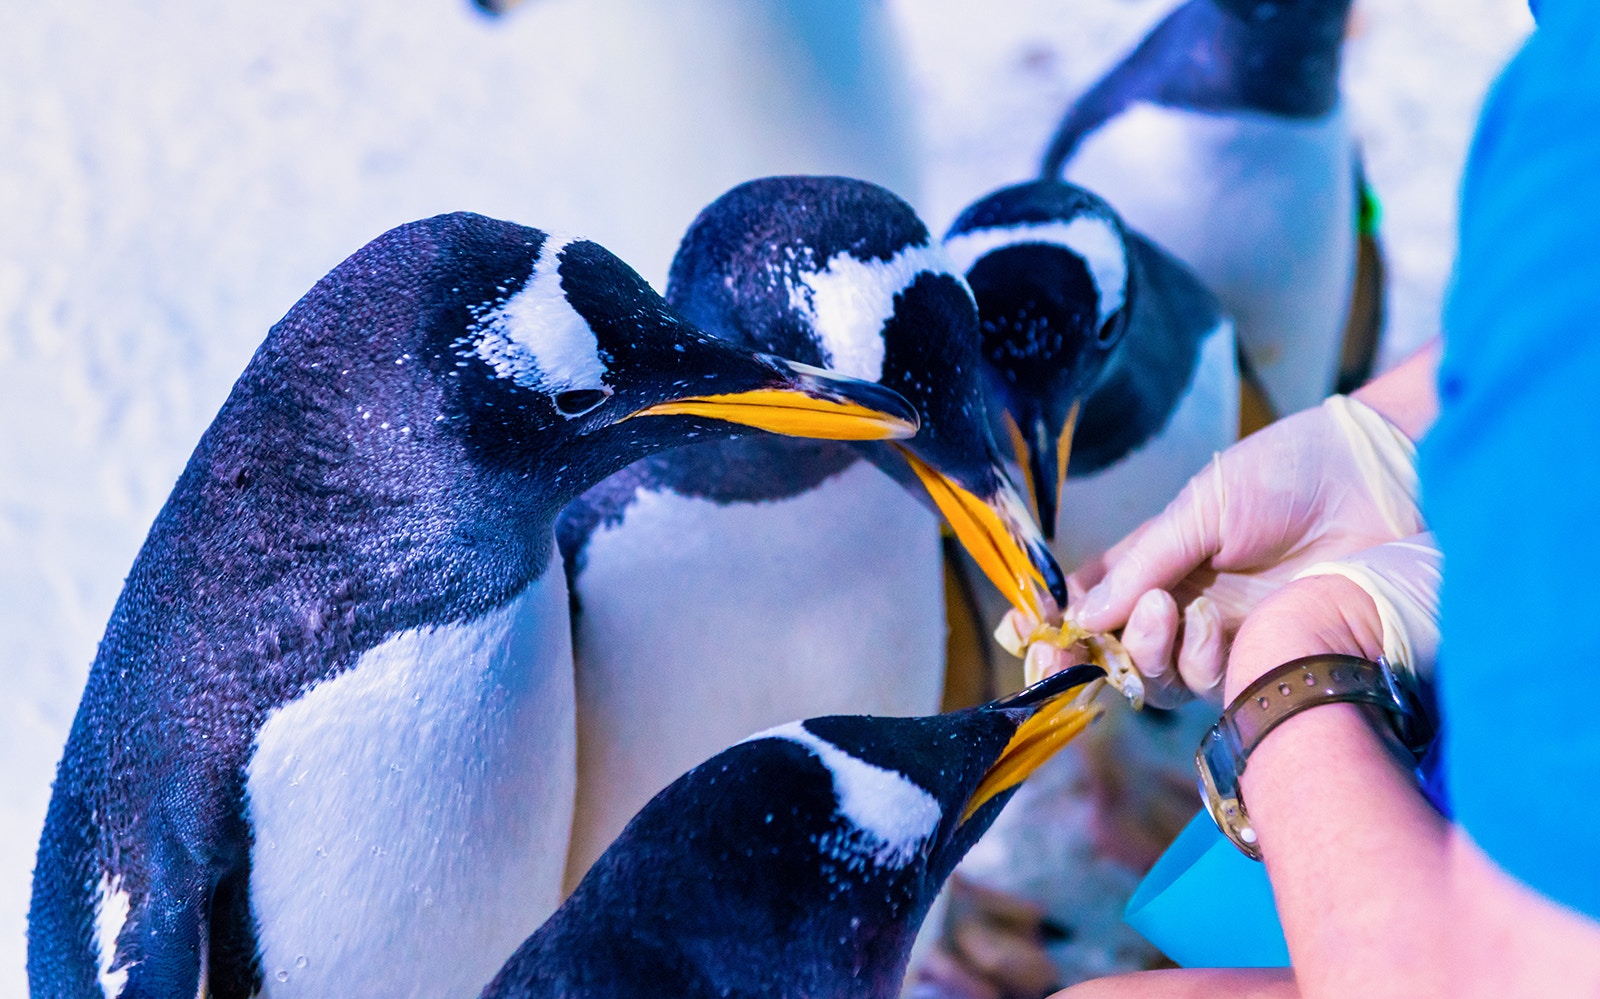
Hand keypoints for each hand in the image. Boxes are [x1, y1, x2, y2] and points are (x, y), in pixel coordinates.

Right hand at [1065, 396, 1422, 705]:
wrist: (1374, 483)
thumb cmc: (1286, 476)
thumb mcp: (1199, 507)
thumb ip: (1143, 563)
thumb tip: (1081, 617)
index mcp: (1153, 559)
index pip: (1088, 601)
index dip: (1053, 623)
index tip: (1025, 633)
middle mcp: (1178, 603)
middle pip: (1111, 652)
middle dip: (1082, 656)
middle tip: (1072, 647)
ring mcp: (1218, 635)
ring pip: (1154, 678)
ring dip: (1144, 651)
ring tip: (1165, 609)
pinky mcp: (1261, 658)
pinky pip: (1207, 682)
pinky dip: (1194, 658)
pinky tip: (1207, 622)